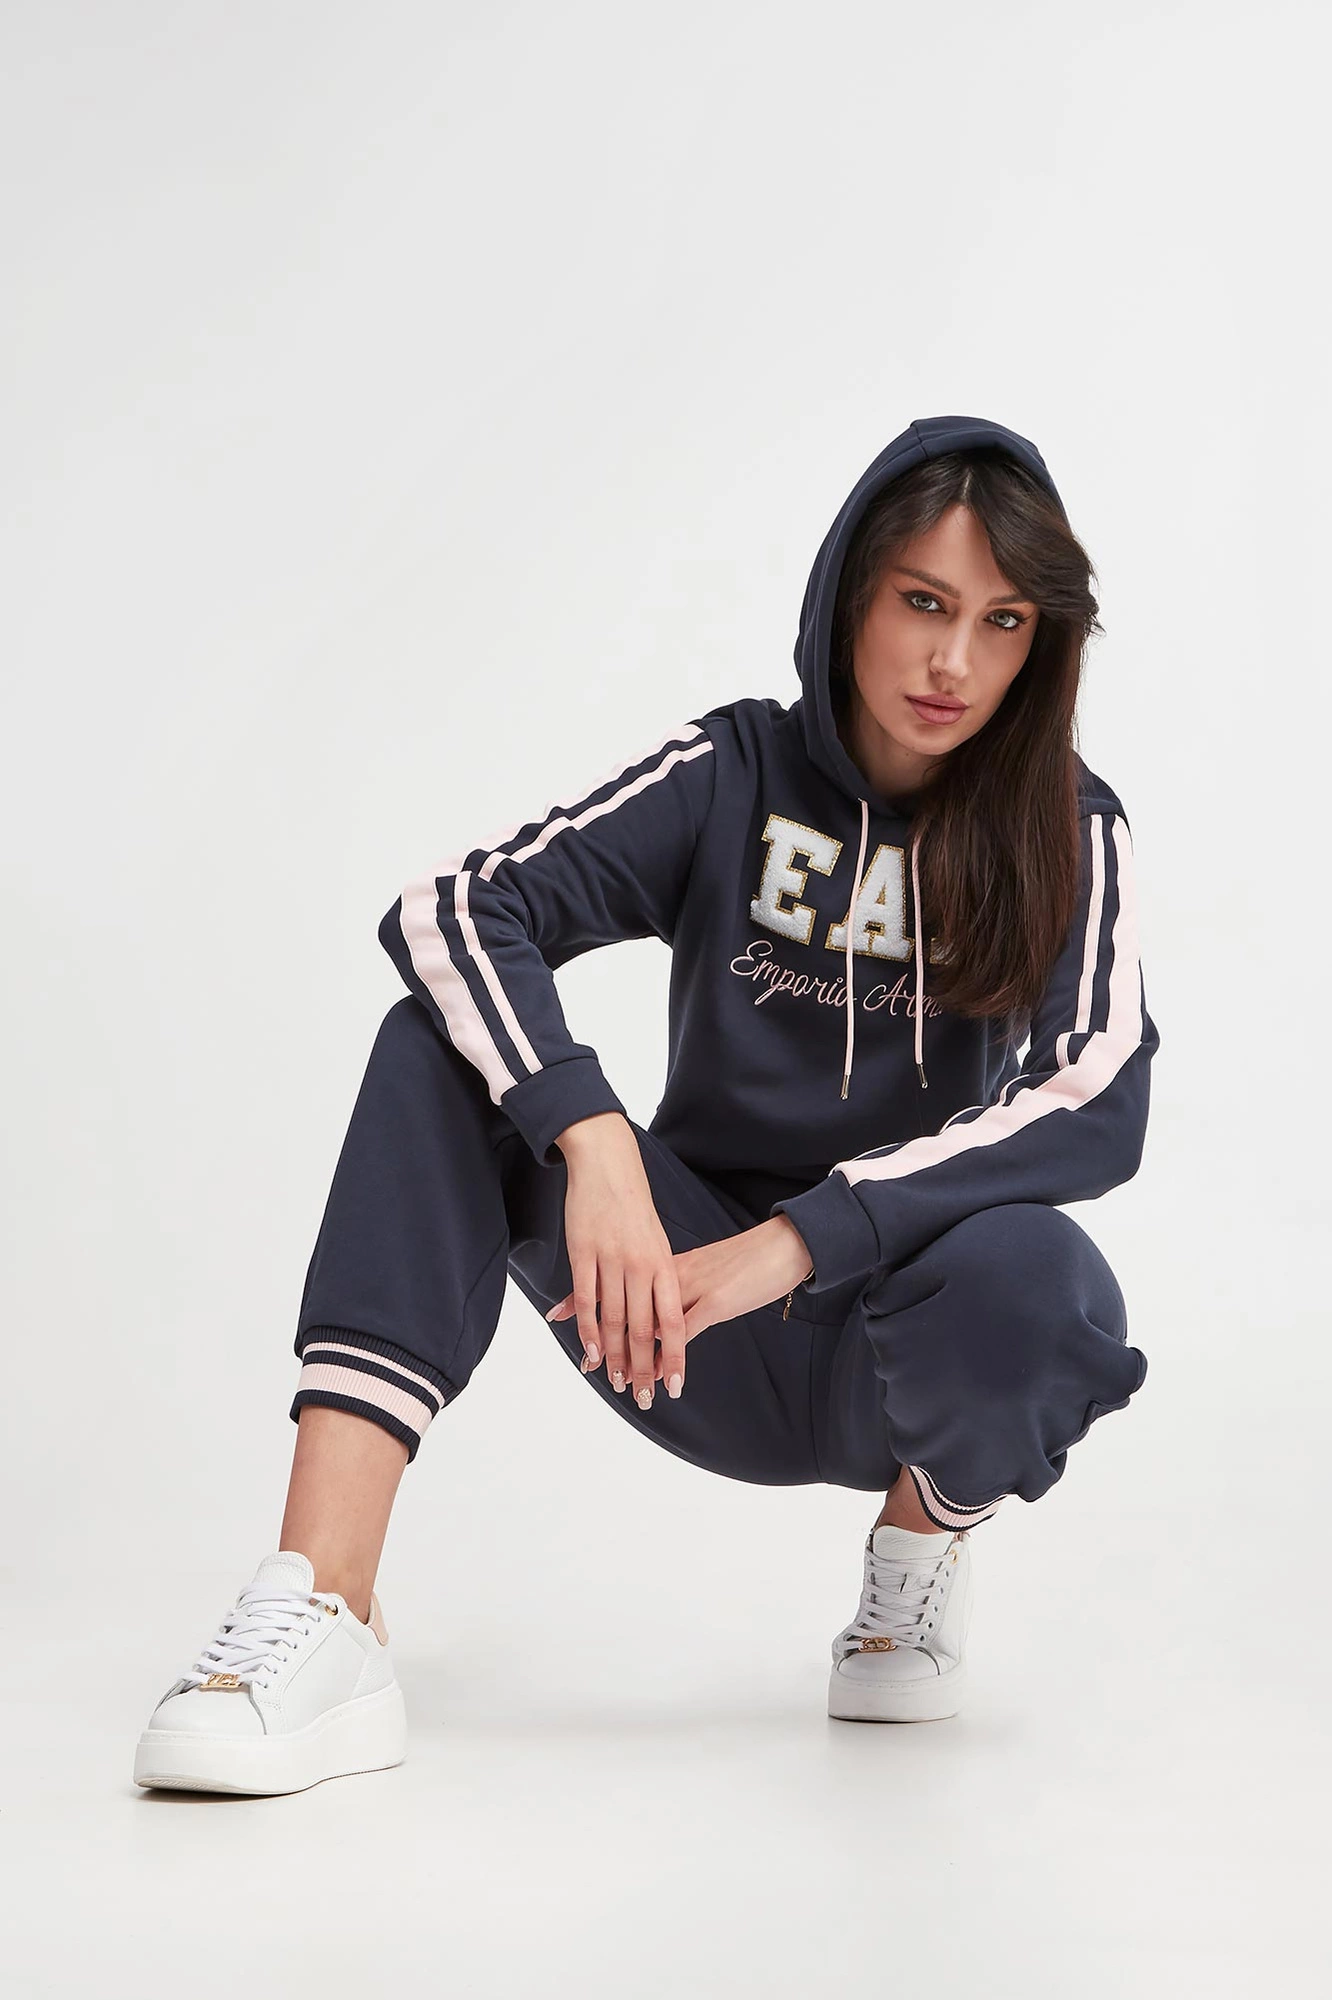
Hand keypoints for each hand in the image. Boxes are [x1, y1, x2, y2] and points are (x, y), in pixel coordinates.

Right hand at [544, 1117, 687, 1409]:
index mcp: (665, 1264)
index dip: (675, 1356)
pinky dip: (587, 1330)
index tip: (675, 1387)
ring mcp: (612, 1260)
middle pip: (644, 1329)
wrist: (609, 1165)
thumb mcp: (656, 1244)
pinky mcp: (585, 1254)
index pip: (674, 1321)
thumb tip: (663, 1316)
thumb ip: (659, 1279)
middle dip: (643, 1368)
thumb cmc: (634, 1207)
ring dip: (614, 1357)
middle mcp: (642, 1266)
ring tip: (614, 1383)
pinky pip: (586, 1300)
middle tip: (641, 1398)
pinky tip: (589, 1352)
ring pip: (615, 1320)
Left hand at [546, 1161, 813, 1404]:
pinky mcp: (714, 1302)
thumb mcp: (705, 1271)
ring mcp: (692, 1289)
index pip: (618, 1282)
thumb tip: (658, 1306)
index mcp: (667, 1265)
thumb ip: (679, 1287)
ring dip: (635, 1357)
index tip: (557, 1313)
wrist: (783, 1243)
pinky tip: (662, 1376)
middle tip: (587, 1365)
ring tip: (618, 1381)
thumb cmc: (748, 1259)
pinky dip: (671, 1356)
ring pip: (652, 1324)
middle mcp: (672, 1276)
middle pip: (628, 1307)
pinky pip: (684, 1332)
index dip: (586, 1300)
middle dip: (605, 1339)